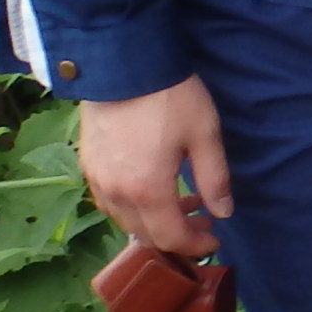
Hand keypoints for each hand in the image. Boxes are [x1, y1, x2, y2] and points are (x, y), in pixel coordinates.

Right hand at [77, 76, 232, 258]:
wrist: (123, 65)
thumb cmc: (170, 98)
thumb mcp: (204, 135)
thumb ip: (214, 179)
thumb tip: (223, 213)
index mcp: (147, 191)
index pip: (170, 238)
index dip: (195, 246)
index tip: (214, 239)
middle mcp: (116, 193)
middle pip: (145, 235)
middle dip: (177, 235)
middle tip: (203, 218)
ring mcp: (97, 180)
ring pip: (125, 220)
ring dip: (154, 220)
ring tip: (183, 198)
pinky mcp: (87, 165)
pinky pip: (109, 201)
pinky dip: (133, 205)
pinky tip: (151, 186)